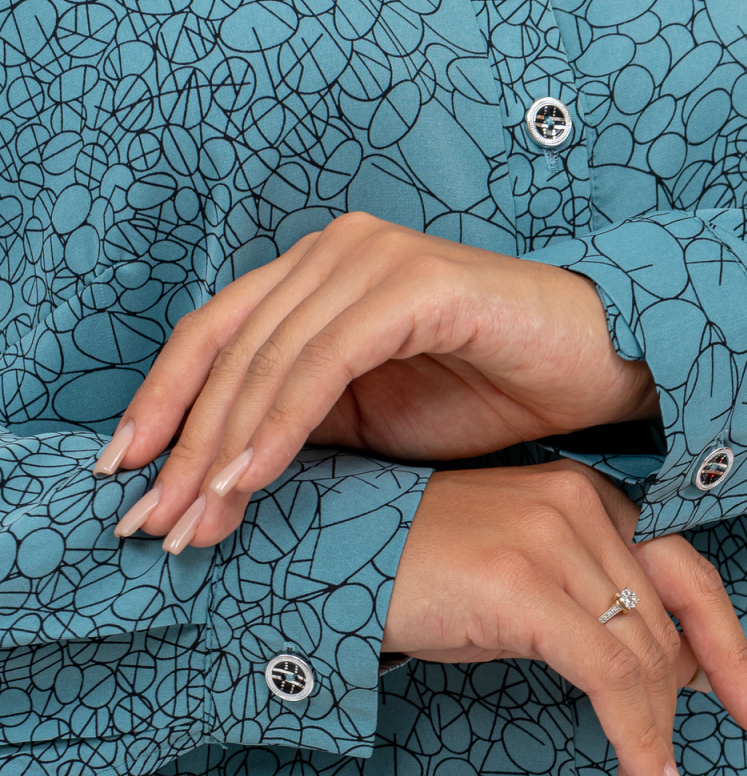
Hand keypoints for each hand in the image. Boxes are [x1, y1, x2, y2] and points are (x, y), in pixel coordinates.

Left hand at [97, 213, 657, 547]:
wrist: (594, 375)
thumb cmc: (488, 398)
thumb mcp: (371, 423)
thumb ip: (296, 428)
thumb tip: (213, 476)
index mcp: (314, 278)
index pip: (213, 338)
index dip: (161, 404)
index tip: (123, 473)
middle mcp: (332, 254)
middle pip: (227, 351)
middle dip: (182, 445)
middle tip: (151, 521)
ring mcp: (371, 261)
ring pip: (267, 360)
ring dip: (222, 446)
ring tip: (194, 518)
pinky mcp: (412, 285)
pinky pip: (324, 361)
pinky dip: (281, 423)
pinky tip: (250, 478)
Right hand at [383, 461, 746, 775]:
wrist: (329, 561)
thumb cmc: (415, 581)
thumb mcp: (518, 593)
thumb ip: (591, 620)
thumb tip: (664, 678)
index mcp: (587, 500)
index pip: (687, 578)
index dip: (730, 652)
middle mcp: (580, 507)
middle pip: (668, 628)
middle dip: (689, 718)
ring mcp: (552, 539)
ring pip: (643, 658)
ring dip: (659, 746)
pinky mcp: (523, 583)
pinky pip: (607, 676)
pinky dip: (635, 739)